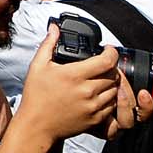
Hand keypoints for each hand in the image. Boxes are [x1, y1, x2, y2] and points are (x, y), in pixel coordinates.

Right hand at [17, 26, 121, 141]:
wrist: (37, 124)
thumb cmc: (36, 95)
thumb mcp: (38, 66)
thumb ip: (48, 44)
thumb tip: (54, 28)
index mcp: (74, 75)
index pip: (106, 61)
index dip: (111, 52)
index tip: (108, 50)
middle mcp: (87, 91)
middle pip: (114, 75)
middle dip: (111, 67)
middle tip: (103, 64)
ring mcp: (93, 106)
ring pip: (116, 90)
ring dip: (112, 83)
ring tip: (101, 79)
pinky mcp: (95, 119)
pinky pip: (112, 106)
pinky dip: (110, 99)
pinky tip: (99, 94)